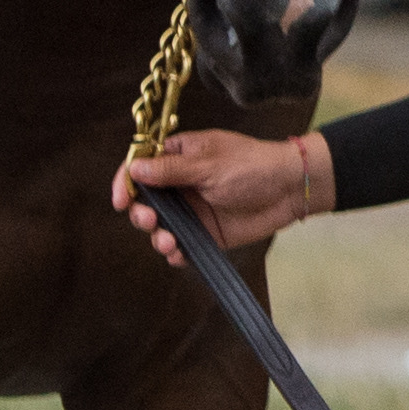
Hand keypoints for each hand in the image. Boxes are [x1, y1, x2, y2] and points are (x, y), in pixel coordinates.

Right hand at [112, 131, 315, 267]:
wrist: (288, 189)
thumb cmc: (252, 165)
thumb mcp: (209, 164)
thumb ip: (171, 170)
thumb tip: (135, 169)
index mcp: (179, 156)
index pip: (141, 166)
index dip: (126, 182)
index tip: (120, 200)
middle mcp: (181, 183)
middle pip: (145, 200)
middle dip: (141, 213)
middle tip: (150, 220)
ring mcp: (192, 209)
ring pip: (160, 226)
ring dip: (157, 236)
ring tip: (169, 241)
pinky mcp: (205, 233)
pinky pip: (181, 245)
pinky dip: (175, 252)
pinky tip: (179, 253)